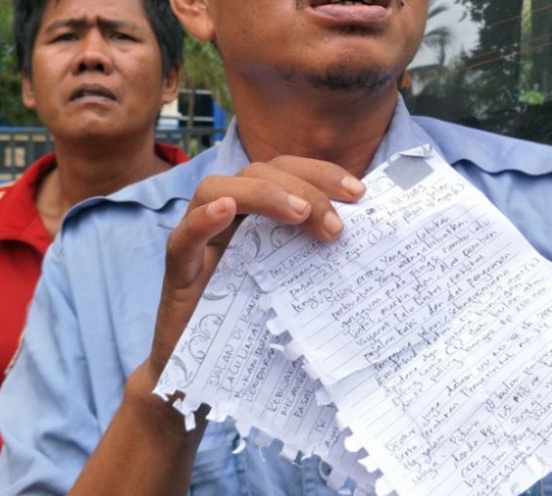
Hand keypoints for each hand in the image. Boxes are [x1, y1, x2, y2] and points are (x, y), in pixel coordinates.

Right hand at [149, 156, 365, 380]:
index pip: (287, 173)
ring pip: (216, 189)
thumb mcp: (297, 287)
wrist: (208, 379)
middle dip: (303, 187)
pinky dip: (203, 219)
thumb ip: (318, 258)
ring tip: (299, 214)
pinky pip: (183, 238)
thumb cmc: (257, 328)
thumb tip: (371, 243)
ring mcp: (199, 243)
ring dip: (263, 193)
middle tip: (335, 226)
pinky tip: (226, 210)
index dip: (321, 174)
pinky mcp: (180, 274)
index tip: (359, 194)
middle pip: (259, 172)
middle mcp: (228, 220)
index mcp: (259, 217)